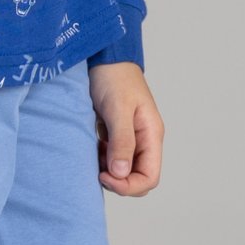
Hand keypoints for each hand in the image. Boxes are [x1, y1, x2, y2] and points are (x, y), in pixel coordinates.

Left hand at [87, 63, 163, 196]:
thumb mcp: (118, 109)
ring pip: (124, 170)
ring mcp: (131, 138)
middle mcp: (144, 140)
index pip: (149, 177)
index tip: (104, 175)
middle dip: (118, 181)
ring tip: (93, 157)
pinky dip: (102, 160)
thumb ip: (122, 141)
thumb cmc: (115, 77)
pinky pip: (113, 158)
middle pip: (138, 178)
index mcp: (151, 135)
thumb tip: (121, 172)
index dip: (128, 185)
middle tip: (96, 170)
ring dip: (109, 171)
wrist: (105, 58)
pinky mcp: (116, 134)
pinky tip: (92, 150)